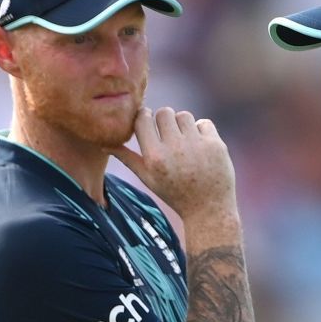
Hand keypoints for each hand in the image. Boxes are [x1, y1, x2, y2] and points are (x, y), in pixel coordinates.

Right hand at [109, 106, 235, 220]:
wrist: (208, 209)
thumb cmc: (174, 194)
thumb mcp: (148, 179)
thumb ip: (128, 158)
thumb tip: (104, 144)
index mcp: (155, 157)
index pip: (143, 118)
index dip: (145, 117)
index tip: (148, 122)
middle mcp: (174, 149)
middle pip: (164, 112)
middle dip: (164, 120)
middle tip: (168, 134)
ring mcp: (197, 145)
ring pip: (184, 115)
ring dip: (183, 125)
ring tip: (184, 142)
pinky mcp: (216, 144)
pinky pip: (204, 123)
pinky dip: (202, 132)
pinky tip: (201, 148)